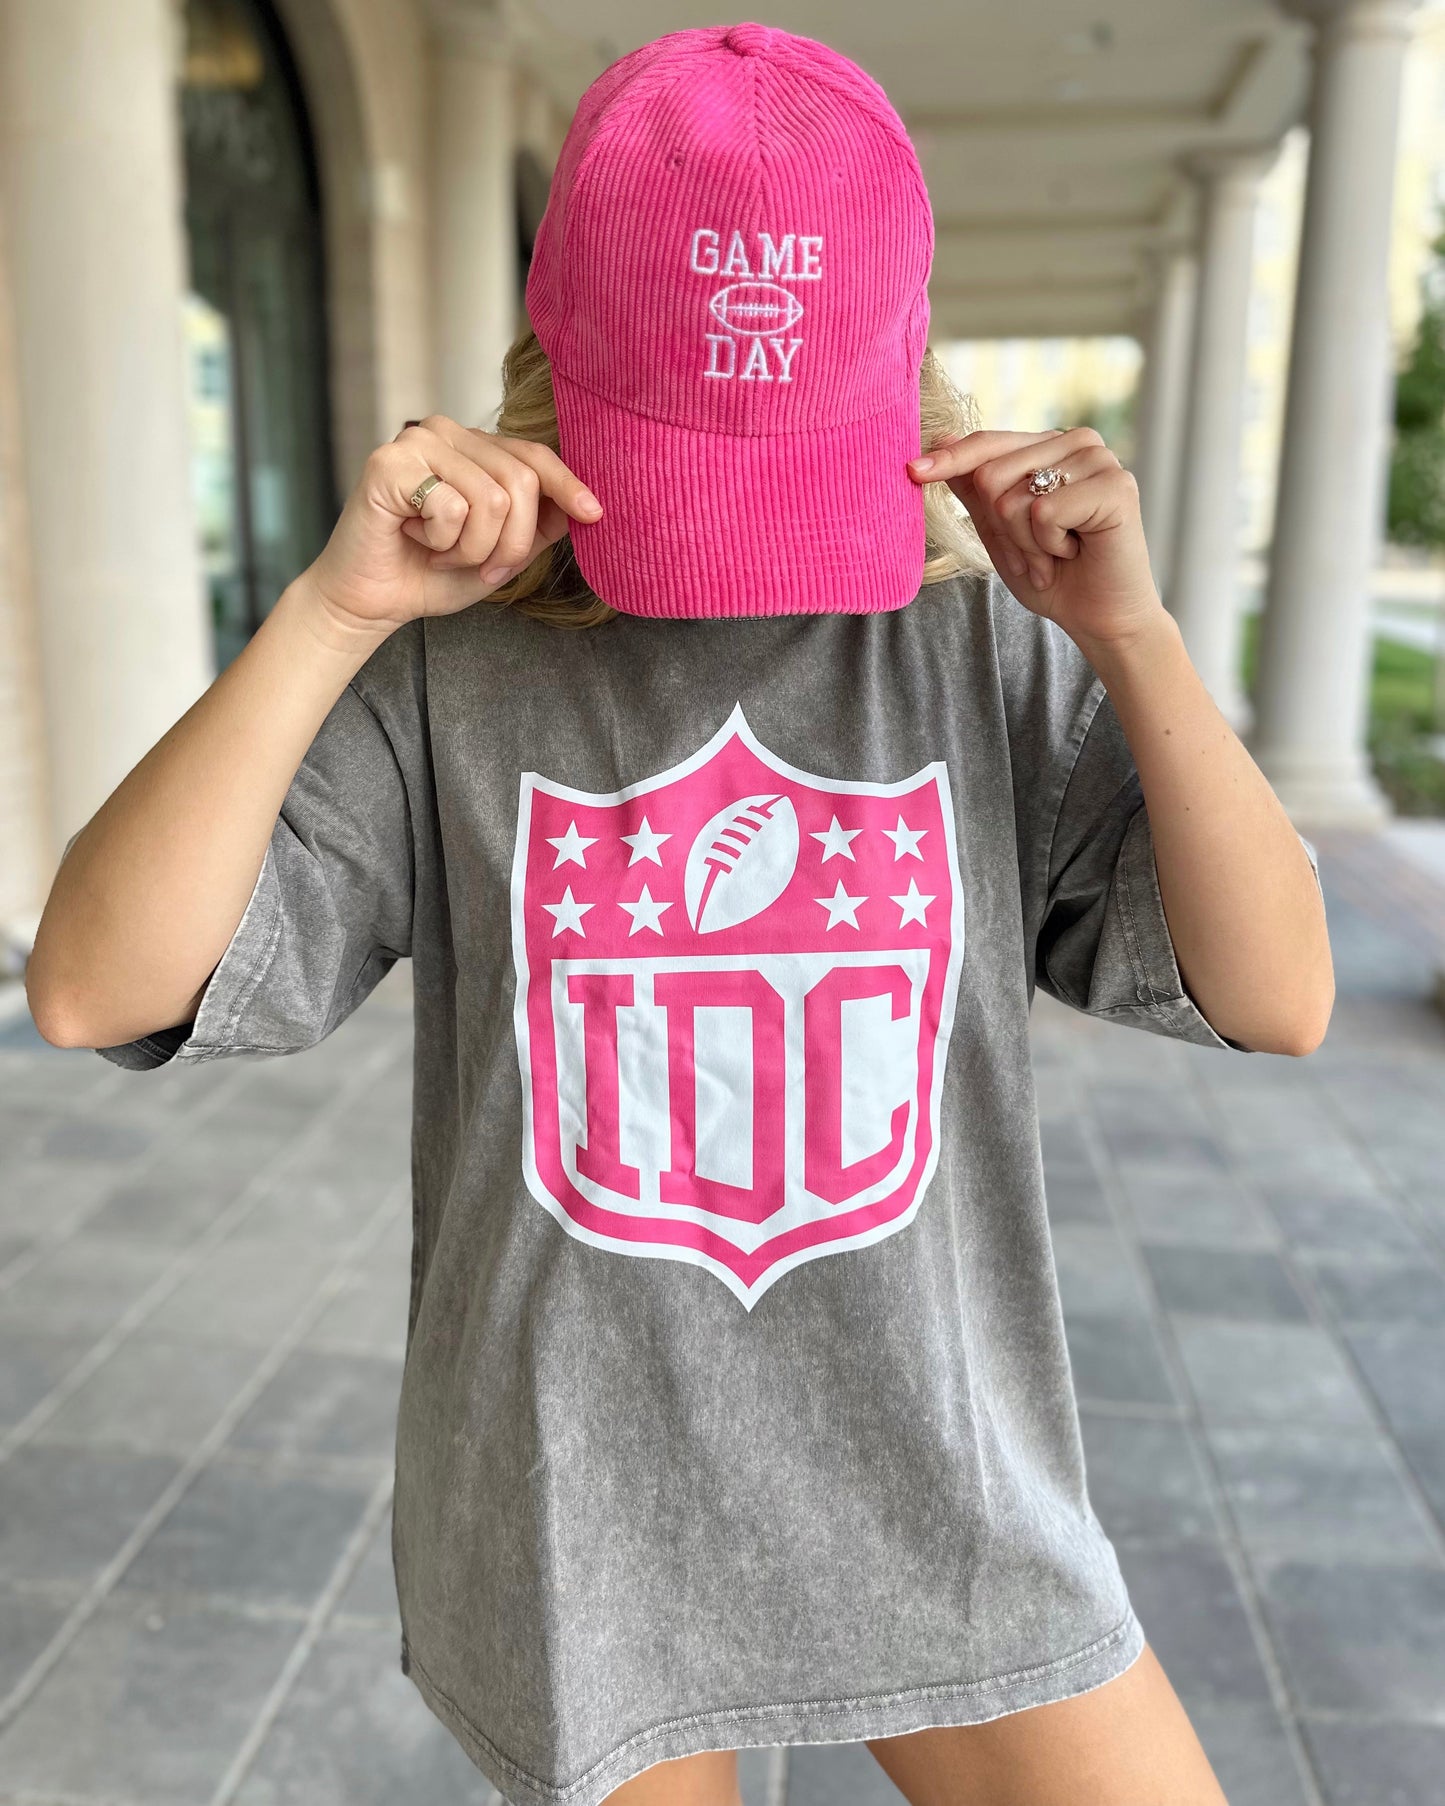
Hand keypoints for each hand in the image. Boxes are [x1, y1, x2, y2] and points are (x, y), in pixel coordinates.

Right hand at [298, 414, 602, 641]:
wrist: (372, 600)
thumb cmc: (432, 573)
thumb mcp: (501, 552)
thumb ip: (538, 526)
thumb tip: (584, 507)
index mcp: (474, 446)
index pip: (534, 456)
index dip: (568, 486)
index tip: (594, 514)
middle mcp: (447, 432)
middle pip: (521, 483)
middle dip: (510, 544)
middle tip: (479, 566)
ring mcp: (417, 441)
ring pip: (491, 500)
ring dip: (473, 549)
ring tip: (442, 552)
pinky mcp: (389, 463)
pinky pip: (451, 507)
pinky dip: (441, 542)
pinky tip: (415, 538)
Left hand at [907, 427, 1164, 654]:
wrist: (1101, 620)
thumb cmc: (1054, 578)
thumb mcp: (1001, 532)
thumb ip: (976, 490)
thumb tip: (939, 442)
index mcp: (1051, 447)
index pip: (988, 442)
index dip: (949, 459)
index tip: (912, 471)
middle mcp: (1077, 442)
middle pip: (991, 474)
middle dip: (1002, 531)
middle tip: (1035, 557)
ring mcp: (1099, 459)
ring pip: (1012, 497)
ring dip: (1025, 544)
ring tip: (1055, 557)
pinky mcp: (1116, 485)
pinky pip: (1043, 513)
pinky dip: (1048, 547)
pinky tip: (1074, 553)